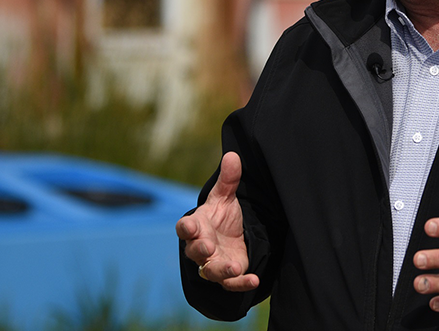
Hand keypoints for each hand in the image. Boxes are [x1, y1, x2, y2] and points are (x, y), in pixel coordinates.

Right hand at [176, 151, 259, 290]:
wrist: (233, 236)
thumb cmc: (222, 217)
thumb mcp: (226, 197)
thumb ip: (228, 179)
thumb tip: (233, 155)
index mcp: (197, 226)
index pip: (184, 228)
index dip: (185, 228)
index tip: (190, 226)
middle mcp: (201, 246)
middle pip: (194, 251)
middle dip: (200, 249)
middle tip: (208, 246)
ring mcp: (213, 263)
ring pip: (211, 271)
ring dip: (221, 269)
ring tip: (234, 266)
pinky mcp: (228, 276)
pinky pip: (231, 284)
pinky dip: (241, 283)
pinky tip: (254, 280)